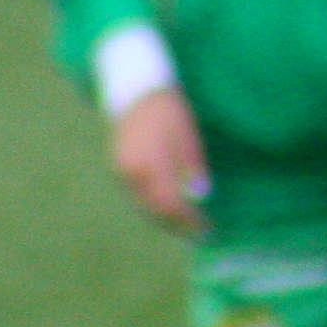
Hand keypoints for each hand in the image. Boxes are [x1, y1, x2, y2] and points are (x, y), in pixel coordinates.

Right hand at [108, 90, 209, 236]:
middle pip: (155, 210)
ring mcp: (121, 173)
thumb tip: (199, 196)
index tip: (207, 228)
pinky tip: (169, 210)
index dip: (189, 219)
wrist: (135, 93)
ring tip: (186, 226)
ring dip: (166, 219)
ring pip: (144, 206)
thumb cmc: (169, 113)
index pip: (171, 203)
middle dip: (178, 225)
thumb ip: (192, 167)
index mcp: (149, 163)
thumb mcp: (188, 137)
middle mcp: (130, 172)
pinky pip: (137, 197)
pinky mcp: (118, 171)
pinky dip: (154, 207)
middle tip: (199, 233)